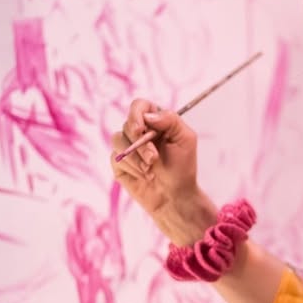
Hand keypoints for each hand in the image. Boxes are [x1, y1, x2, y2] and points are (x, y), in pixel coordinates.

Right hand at [109, 99, 215, 243]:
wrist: (175, 197)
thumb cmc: (182, 167)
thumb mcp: (185, 139)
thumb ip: (170, 120)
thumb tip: (148, 114)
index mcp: (155, 121)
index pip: (139, 106)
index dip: (136, 114)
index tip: (141, 129)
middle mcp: (139, 131)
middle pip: (127, 124)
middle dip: (140, 143)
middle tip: (153, 158)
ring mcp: (127, 146)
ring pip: (118, 140)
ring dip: (136, 157)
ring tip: (151, 169)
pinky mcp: (119, 163)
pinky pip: (116, 158)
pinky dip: (131, 167)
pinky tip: (145, 176)